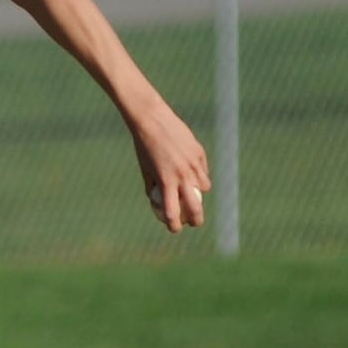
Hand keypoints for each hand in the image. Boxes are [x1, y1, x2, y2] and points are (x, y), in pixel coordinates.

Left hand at [130, 104, 211, 232]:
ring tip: (190, 192)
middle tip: (193, 223)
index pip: (173, 211)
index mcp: (166, 180)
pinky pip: (203, 171)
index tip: (174, 228)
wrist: (151, 119)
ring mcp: (193, 164)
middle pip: (196, 207)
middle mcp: (182, 174)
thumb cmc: (144, 146)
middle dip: (196, 219)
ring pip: (204, 188)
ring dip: (198, 193)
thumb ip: (154, 186)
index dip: (174, 224)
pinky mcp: (199, 153)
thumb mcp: (146, 169)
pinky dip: (199, 176)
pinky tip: (191, 172)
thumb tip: (159, 203)